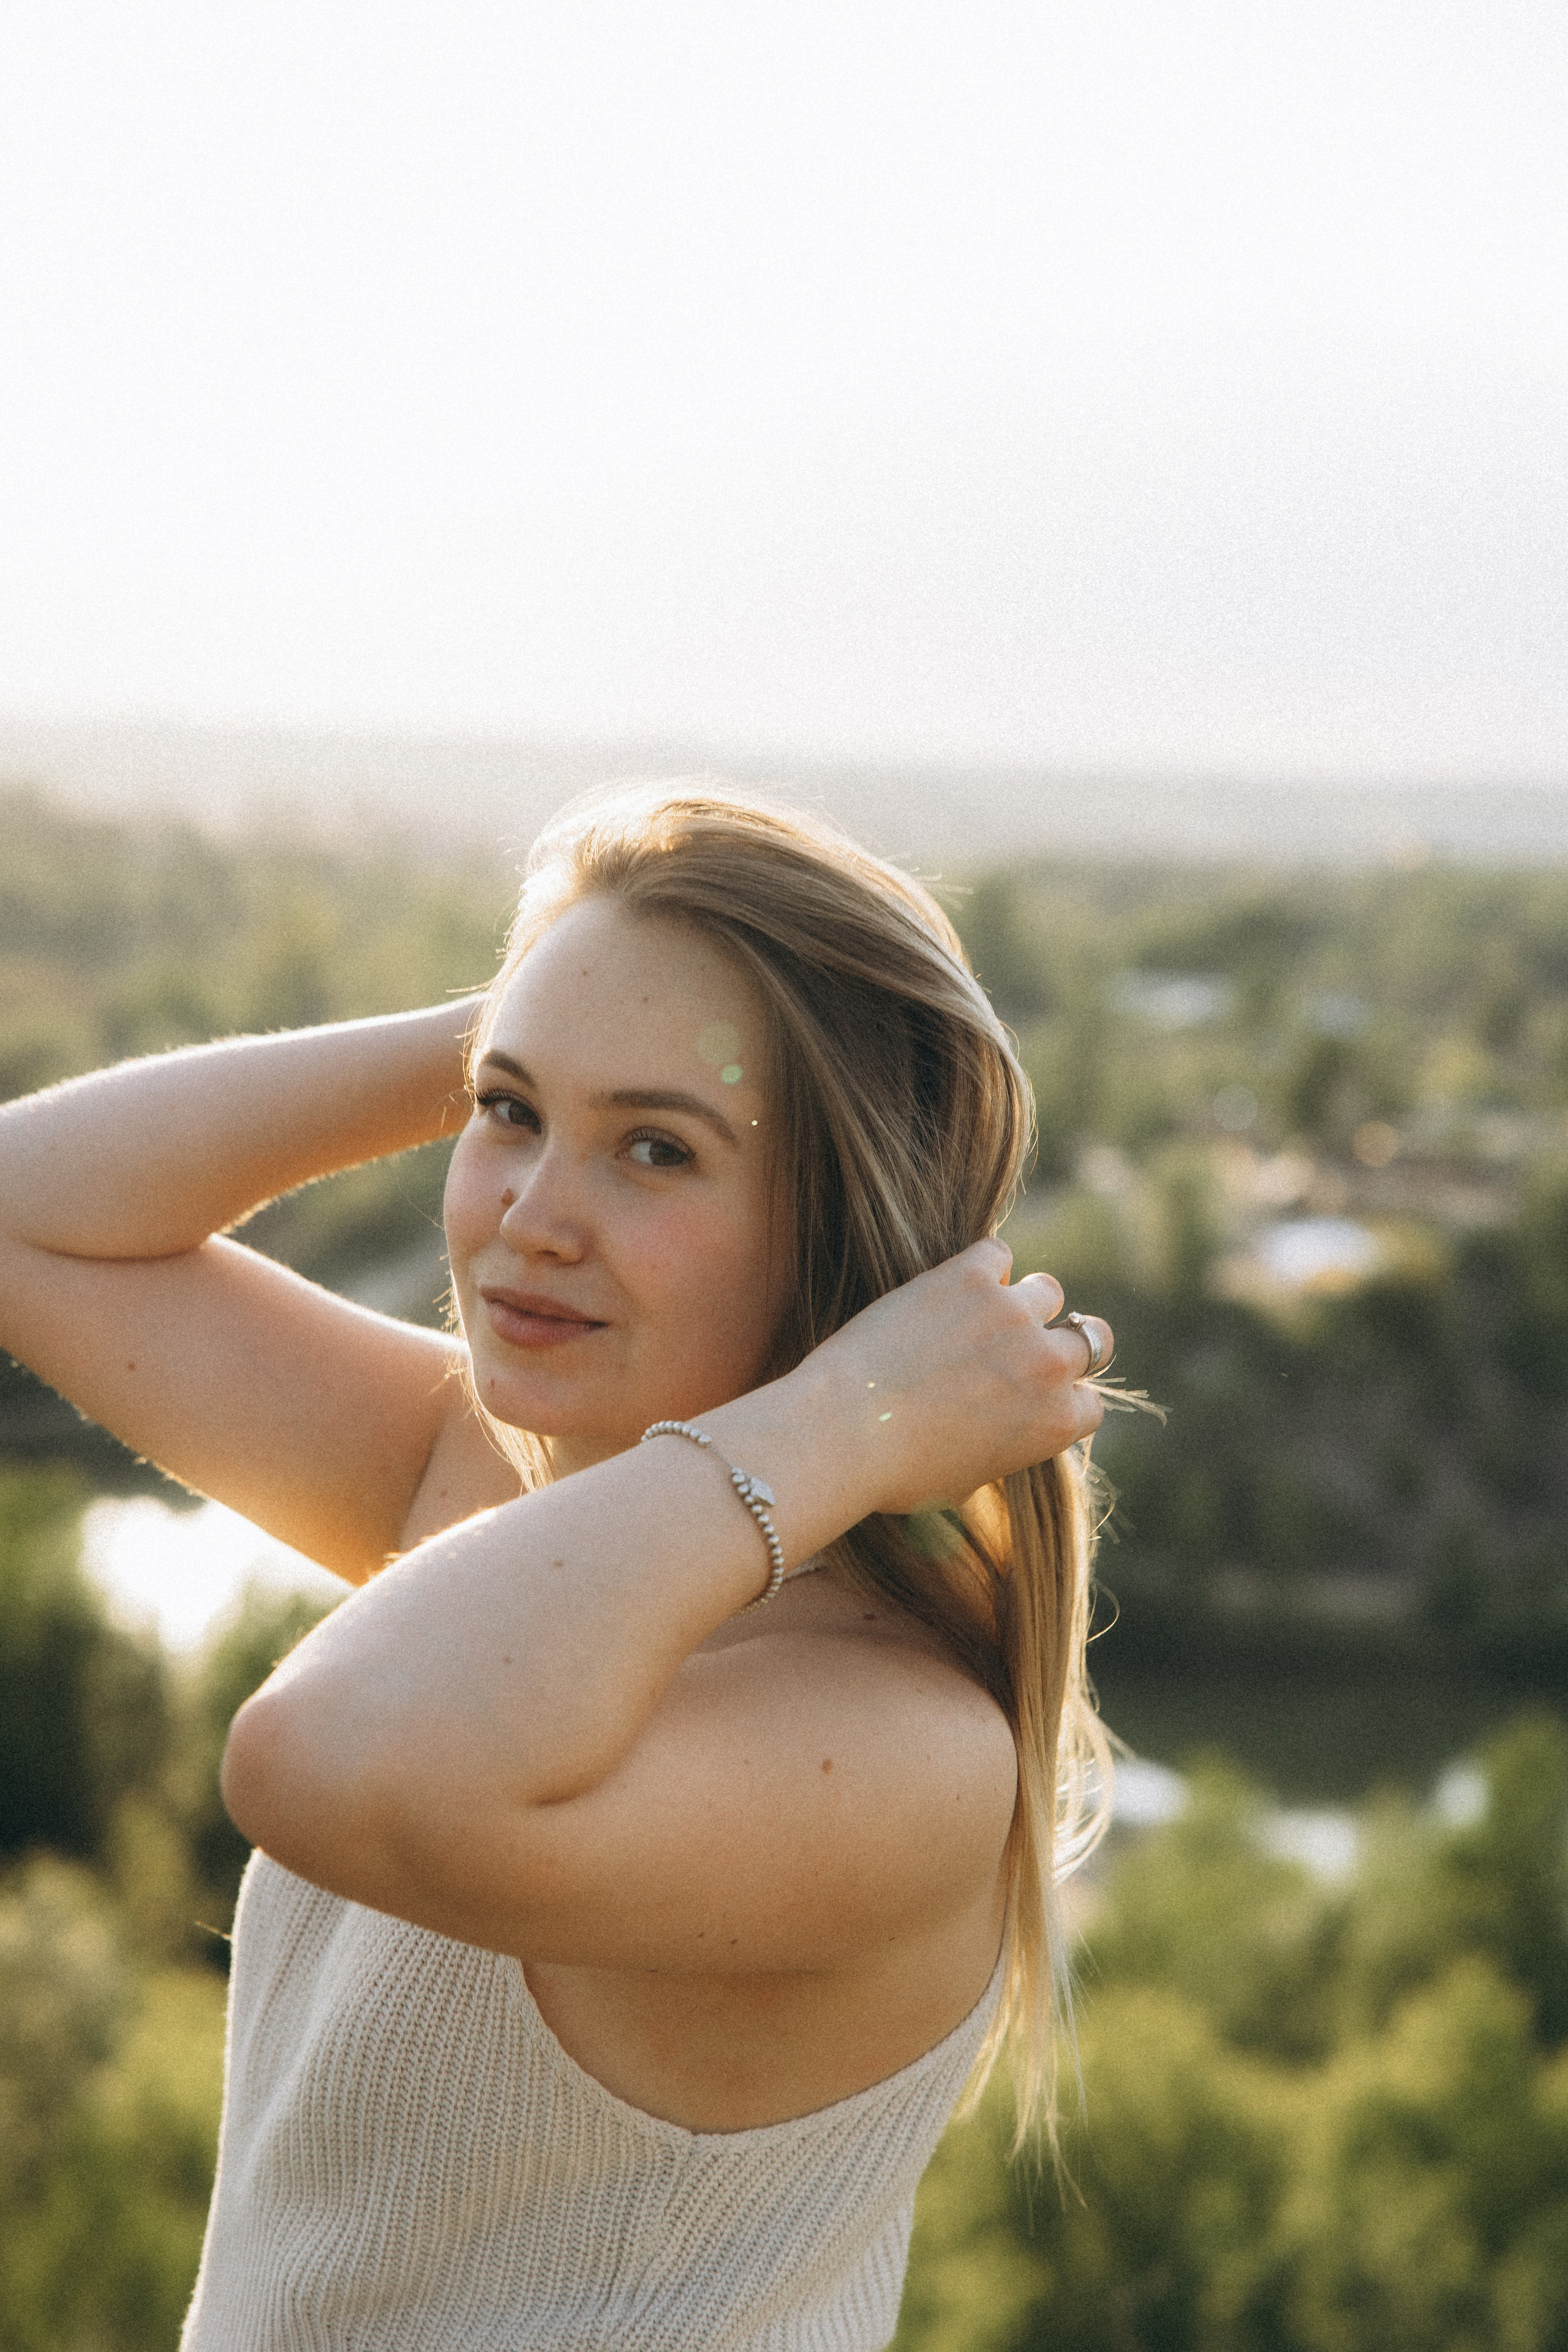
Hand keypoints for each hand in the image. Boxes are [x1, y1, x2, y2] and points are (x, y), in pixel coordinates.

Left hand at [809, 1239, 1112, 1517]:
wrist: (846, 1431)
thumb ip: (1001, 1451)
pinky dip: (981, 1267)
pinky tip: (951, 1286)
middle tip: (1023, 1347)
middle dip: (1062, 1344)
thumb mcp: (965, 1482)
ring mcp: (1012, 1315)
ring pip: (1048, 1291)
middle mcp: (1049, 1366)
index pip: (1090, 1402)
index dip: (1062, 1398)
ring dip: (1022, 1301)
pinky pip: (995, 1254)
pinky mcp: (970, 1277)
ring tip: (984, 1312)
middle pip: (1090, 1340)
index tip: (1033, 1395)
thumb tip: (998, 1437)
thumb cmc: (895, 1472)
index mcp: (1055, 1424)